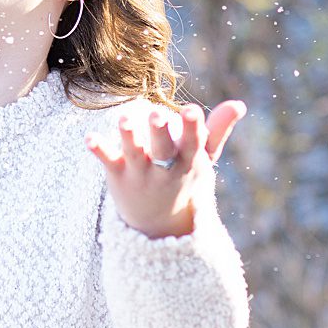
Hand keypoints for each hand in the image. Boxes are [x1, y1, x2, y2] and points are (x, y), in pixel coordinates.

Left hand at [85, 99, 247, 238]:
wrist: (156, 223)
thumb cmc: (182, 178)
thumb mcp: (202, 159)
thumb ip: (217, 131)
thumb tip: (239, 104)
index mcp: (187, 162)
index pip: (191, 143)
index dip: (192, 128)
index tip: (191, 110)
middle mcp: (163, 168)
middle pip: (162, 150)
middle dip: (160, 133)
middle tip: (156, 113)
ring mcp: (139, 173)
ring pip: (134, 153)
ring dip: (129, 136)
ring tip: (124, 118)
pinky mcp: (117, 175)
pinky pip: (107, 161)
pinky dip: (99, 150)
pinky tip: (88, 138)